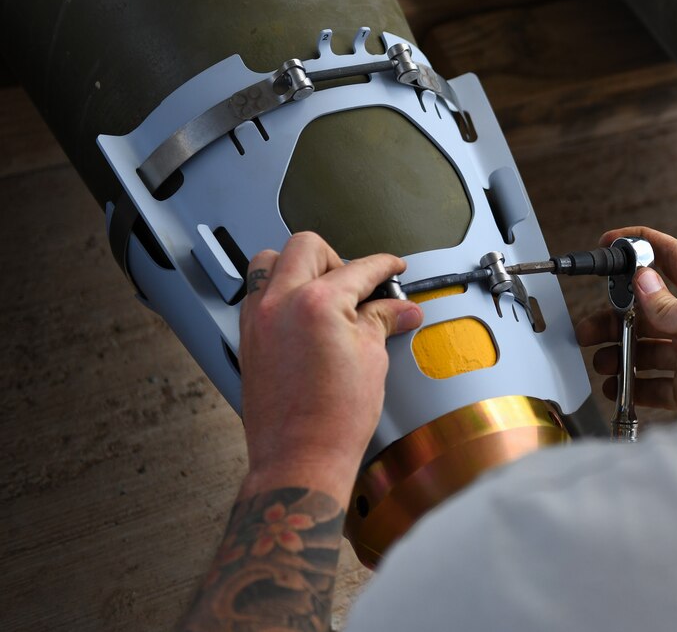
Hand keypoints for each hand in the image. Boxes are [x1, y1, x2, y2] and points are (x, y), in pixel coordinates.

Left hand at [238, 232, 422, 500]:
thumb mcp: (372, 360)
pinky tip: (303, 314)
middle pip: (307, 247)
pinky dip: (279, 292)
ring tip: (324, 292)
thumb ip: (381, 322)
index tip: (392, 269)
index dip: (384, 266)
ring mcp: (258, 319)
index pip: (358, 267)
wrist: (300, 459)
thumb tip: (399, 310)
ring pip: (270, 262)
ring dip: (299, 267)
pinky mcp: (247, 338)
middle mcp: (279, 303)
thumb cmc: (332, 421)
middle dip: (338, 258)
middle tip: (358, 284)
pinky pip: (257, 293)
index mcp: (317, 303)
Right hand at [576, 227, 676, 415]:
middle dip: (615, 317)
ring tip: (600, 362)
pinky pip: (652, 384)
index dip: (642, 245)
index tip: (613, 242)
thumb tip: (641, 279)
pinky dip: (631, 386)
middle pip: (646, 311)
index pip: (671, 258)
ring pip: (644, 349)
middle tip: (588, 328)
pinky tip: (615, 388)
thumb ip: (668, 305)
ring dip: (618, 353)